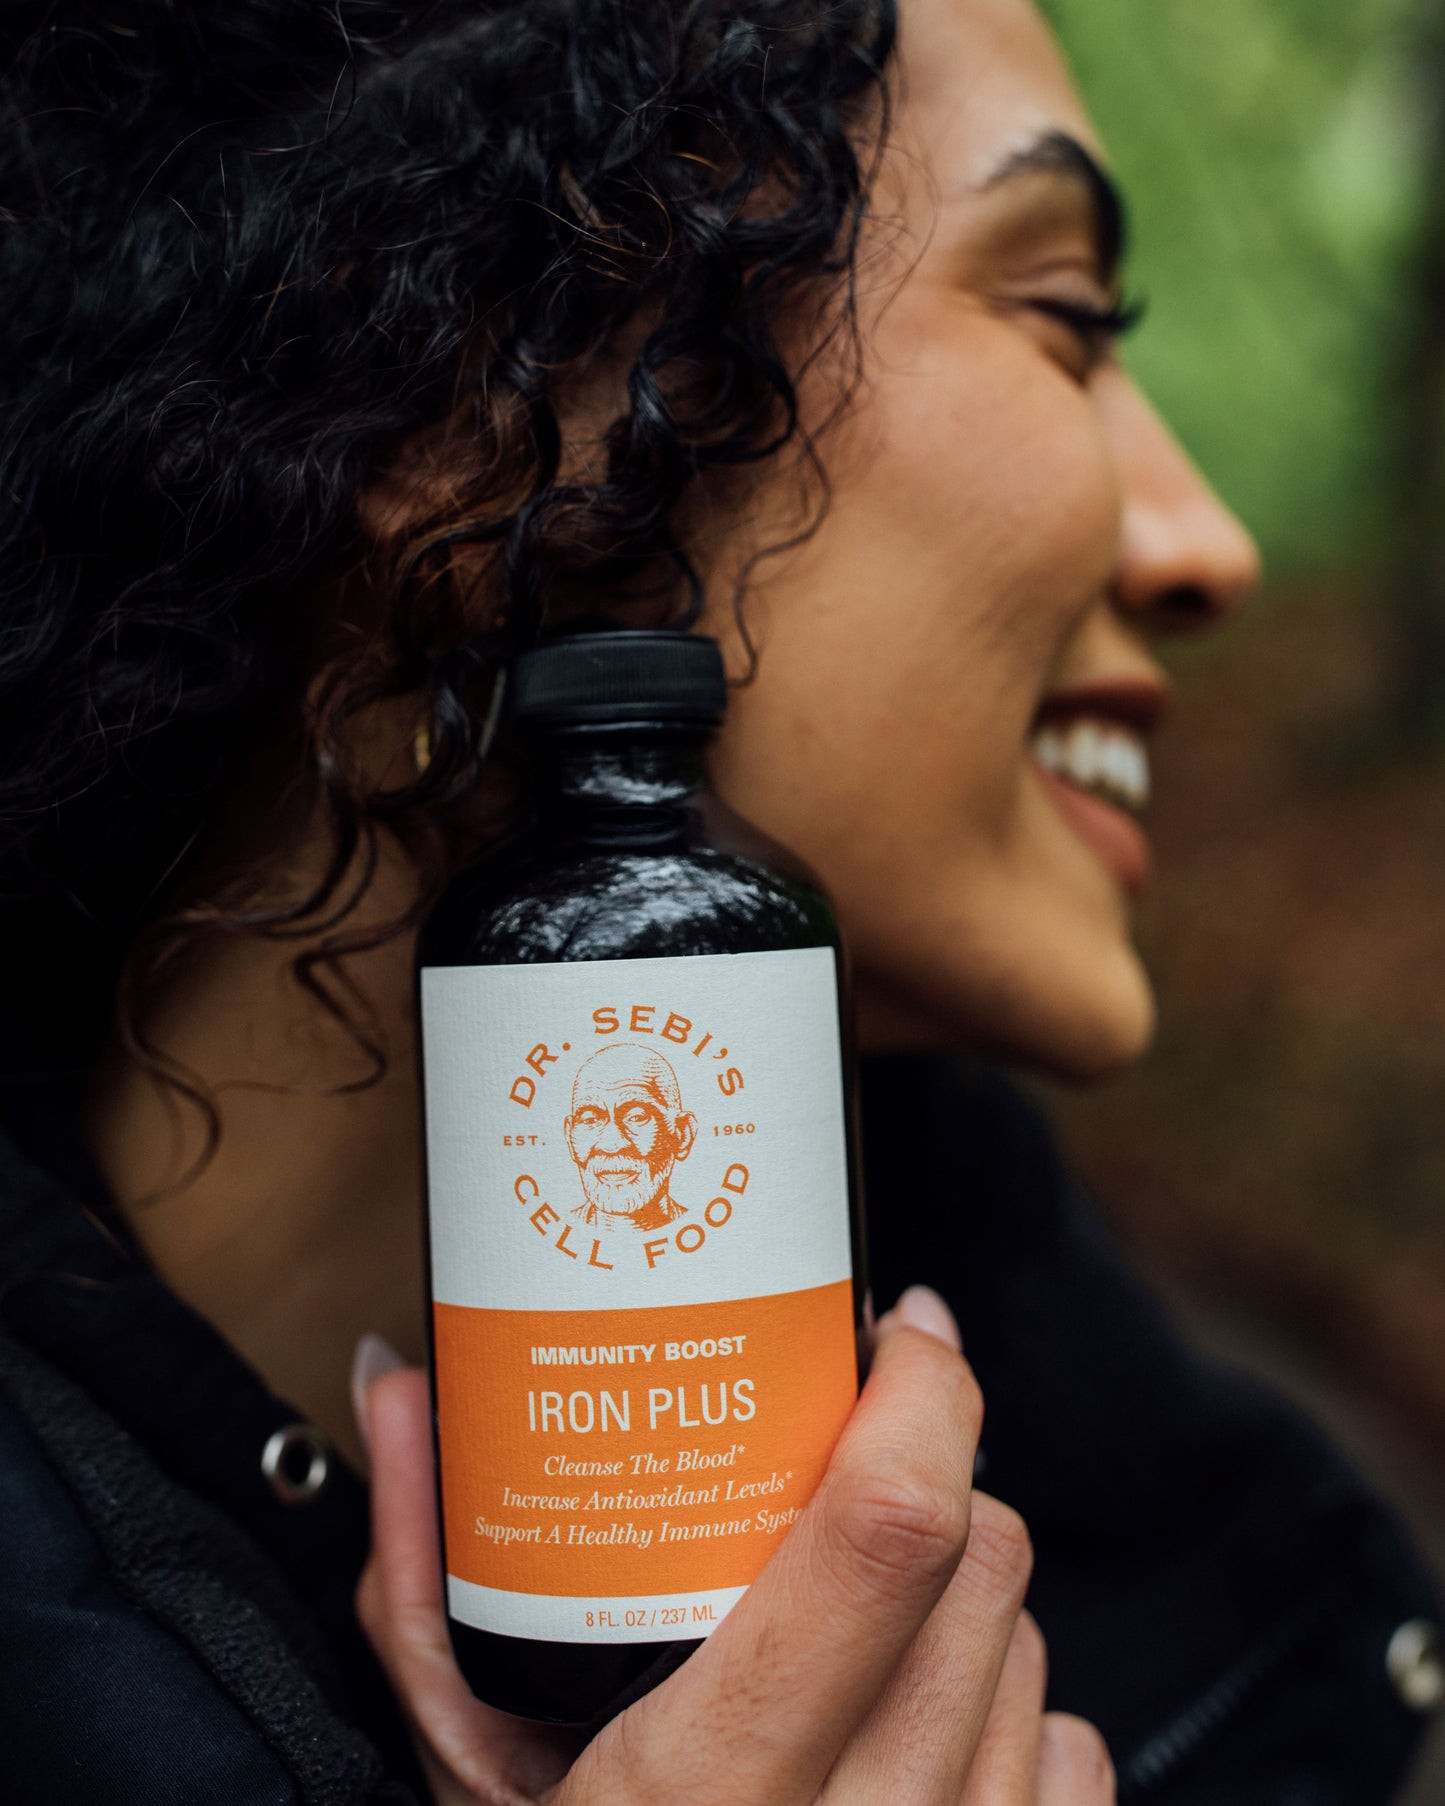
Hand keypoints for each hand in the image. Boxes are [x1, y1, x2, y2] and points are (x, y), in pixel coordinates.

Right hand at [355, 1287, 1114, 1803]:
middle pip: (980, 1563)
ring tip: (862, 1604)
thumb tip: (397, 1381)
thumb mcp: (459, 1756)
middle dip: (930, 1472)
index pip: (885, 1536)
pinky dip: (1012, 1709)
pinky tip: (920, 1720)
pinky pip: (1072, 1751)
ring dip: (961, 1590)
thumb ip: (424, 1563)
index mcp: (712, 1792)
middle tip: (851, 1461)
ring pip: (1029, 1643)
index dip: (920, 1394)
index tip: (899, 1325)